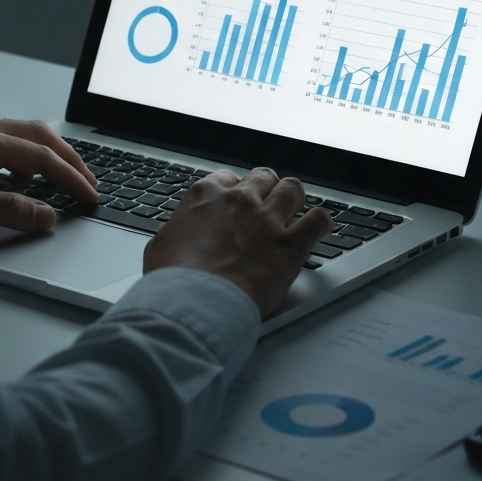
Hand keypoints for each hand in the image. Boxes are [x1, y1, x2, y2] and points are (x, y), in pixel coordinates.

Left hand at [0, 119, 97, 234]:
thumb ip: (6, 210)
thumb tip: (46, 214)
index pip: (40, 156)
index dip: (70, 178)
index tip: (89, 196)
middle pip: (37, 135)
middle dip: (68, 158)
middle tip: (89, 181)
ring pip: (20, 136)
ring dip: (48, 154)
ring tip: (66, 175)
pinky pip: (2, 143)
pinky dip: (25, 155)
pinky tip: (25, 174)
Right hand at [143, 168, 334, 317]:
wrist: (195, 303)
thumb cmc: (173, 280)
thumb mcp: (160, 247)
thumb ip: (177, 233)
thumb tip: (177, 237)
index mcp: (205, 196)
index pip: (226, 178)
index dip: (233, 192)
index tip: (235, 205)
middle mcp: (239, 200)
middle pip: (263, 177)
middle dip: (266, 190)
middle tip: (265, 207)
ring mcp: (267, 220)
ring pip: (293, 189)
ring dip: (293, 200)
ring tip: (293, 213)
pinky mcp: (290, 244)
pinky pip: (318, 220)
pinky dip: (321, 224)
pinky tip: (317, 230)